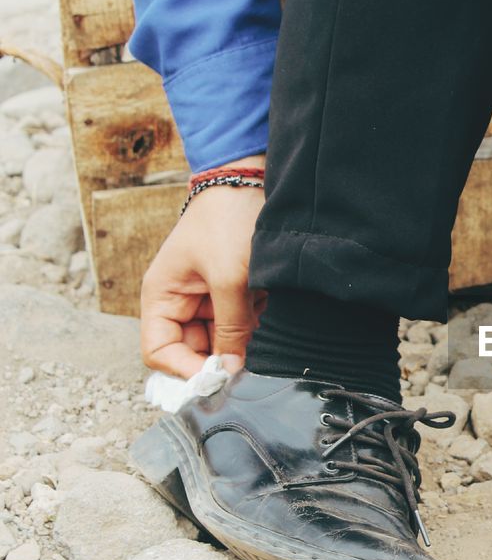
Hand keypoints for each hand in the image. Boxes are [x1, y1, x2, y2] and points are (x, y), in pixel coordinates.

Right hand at [140, 156, 266, 377]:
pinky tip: (263, 294)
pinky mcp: (232, 295)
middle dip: (223, 351)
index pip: (159, 352)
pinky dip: (256, 317)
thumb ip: (230, 328)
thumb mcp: (230, 278)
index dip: (185, 369)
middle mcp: (180, 302)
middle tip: (249, 345)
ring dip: (243, 332)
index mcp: (161, 296)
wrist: (252, 182)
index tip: (218, 377)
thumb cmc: (229, 221)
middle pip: (194, 351)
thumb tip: (229, 371)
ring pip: (224, 340)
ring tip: (255, 301)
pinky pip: (243, 324)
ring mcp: (207, 299)